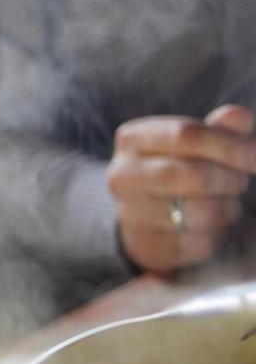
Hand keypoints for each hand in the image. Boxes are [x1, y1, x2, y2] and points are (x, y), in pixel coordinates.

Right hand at [110, 105, 255, 272]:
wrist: (140, 212)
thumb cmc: (176, 167)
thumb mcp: (192, 142)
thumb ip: (219, 129)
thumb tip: (238, 117)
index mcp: (133, 139)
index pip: (186, 136)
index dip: (230, 146)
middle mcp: (123, 175)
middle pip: (195, 176)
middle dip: (231, 180)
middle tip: (239, 181)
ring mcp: (130, 213)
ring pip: (201, 213)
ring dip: (227, 209)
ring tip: (224, 202)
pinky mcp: (146, 246)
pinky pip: (198, 243)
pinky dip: (217, 235)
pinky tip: (211, 226)